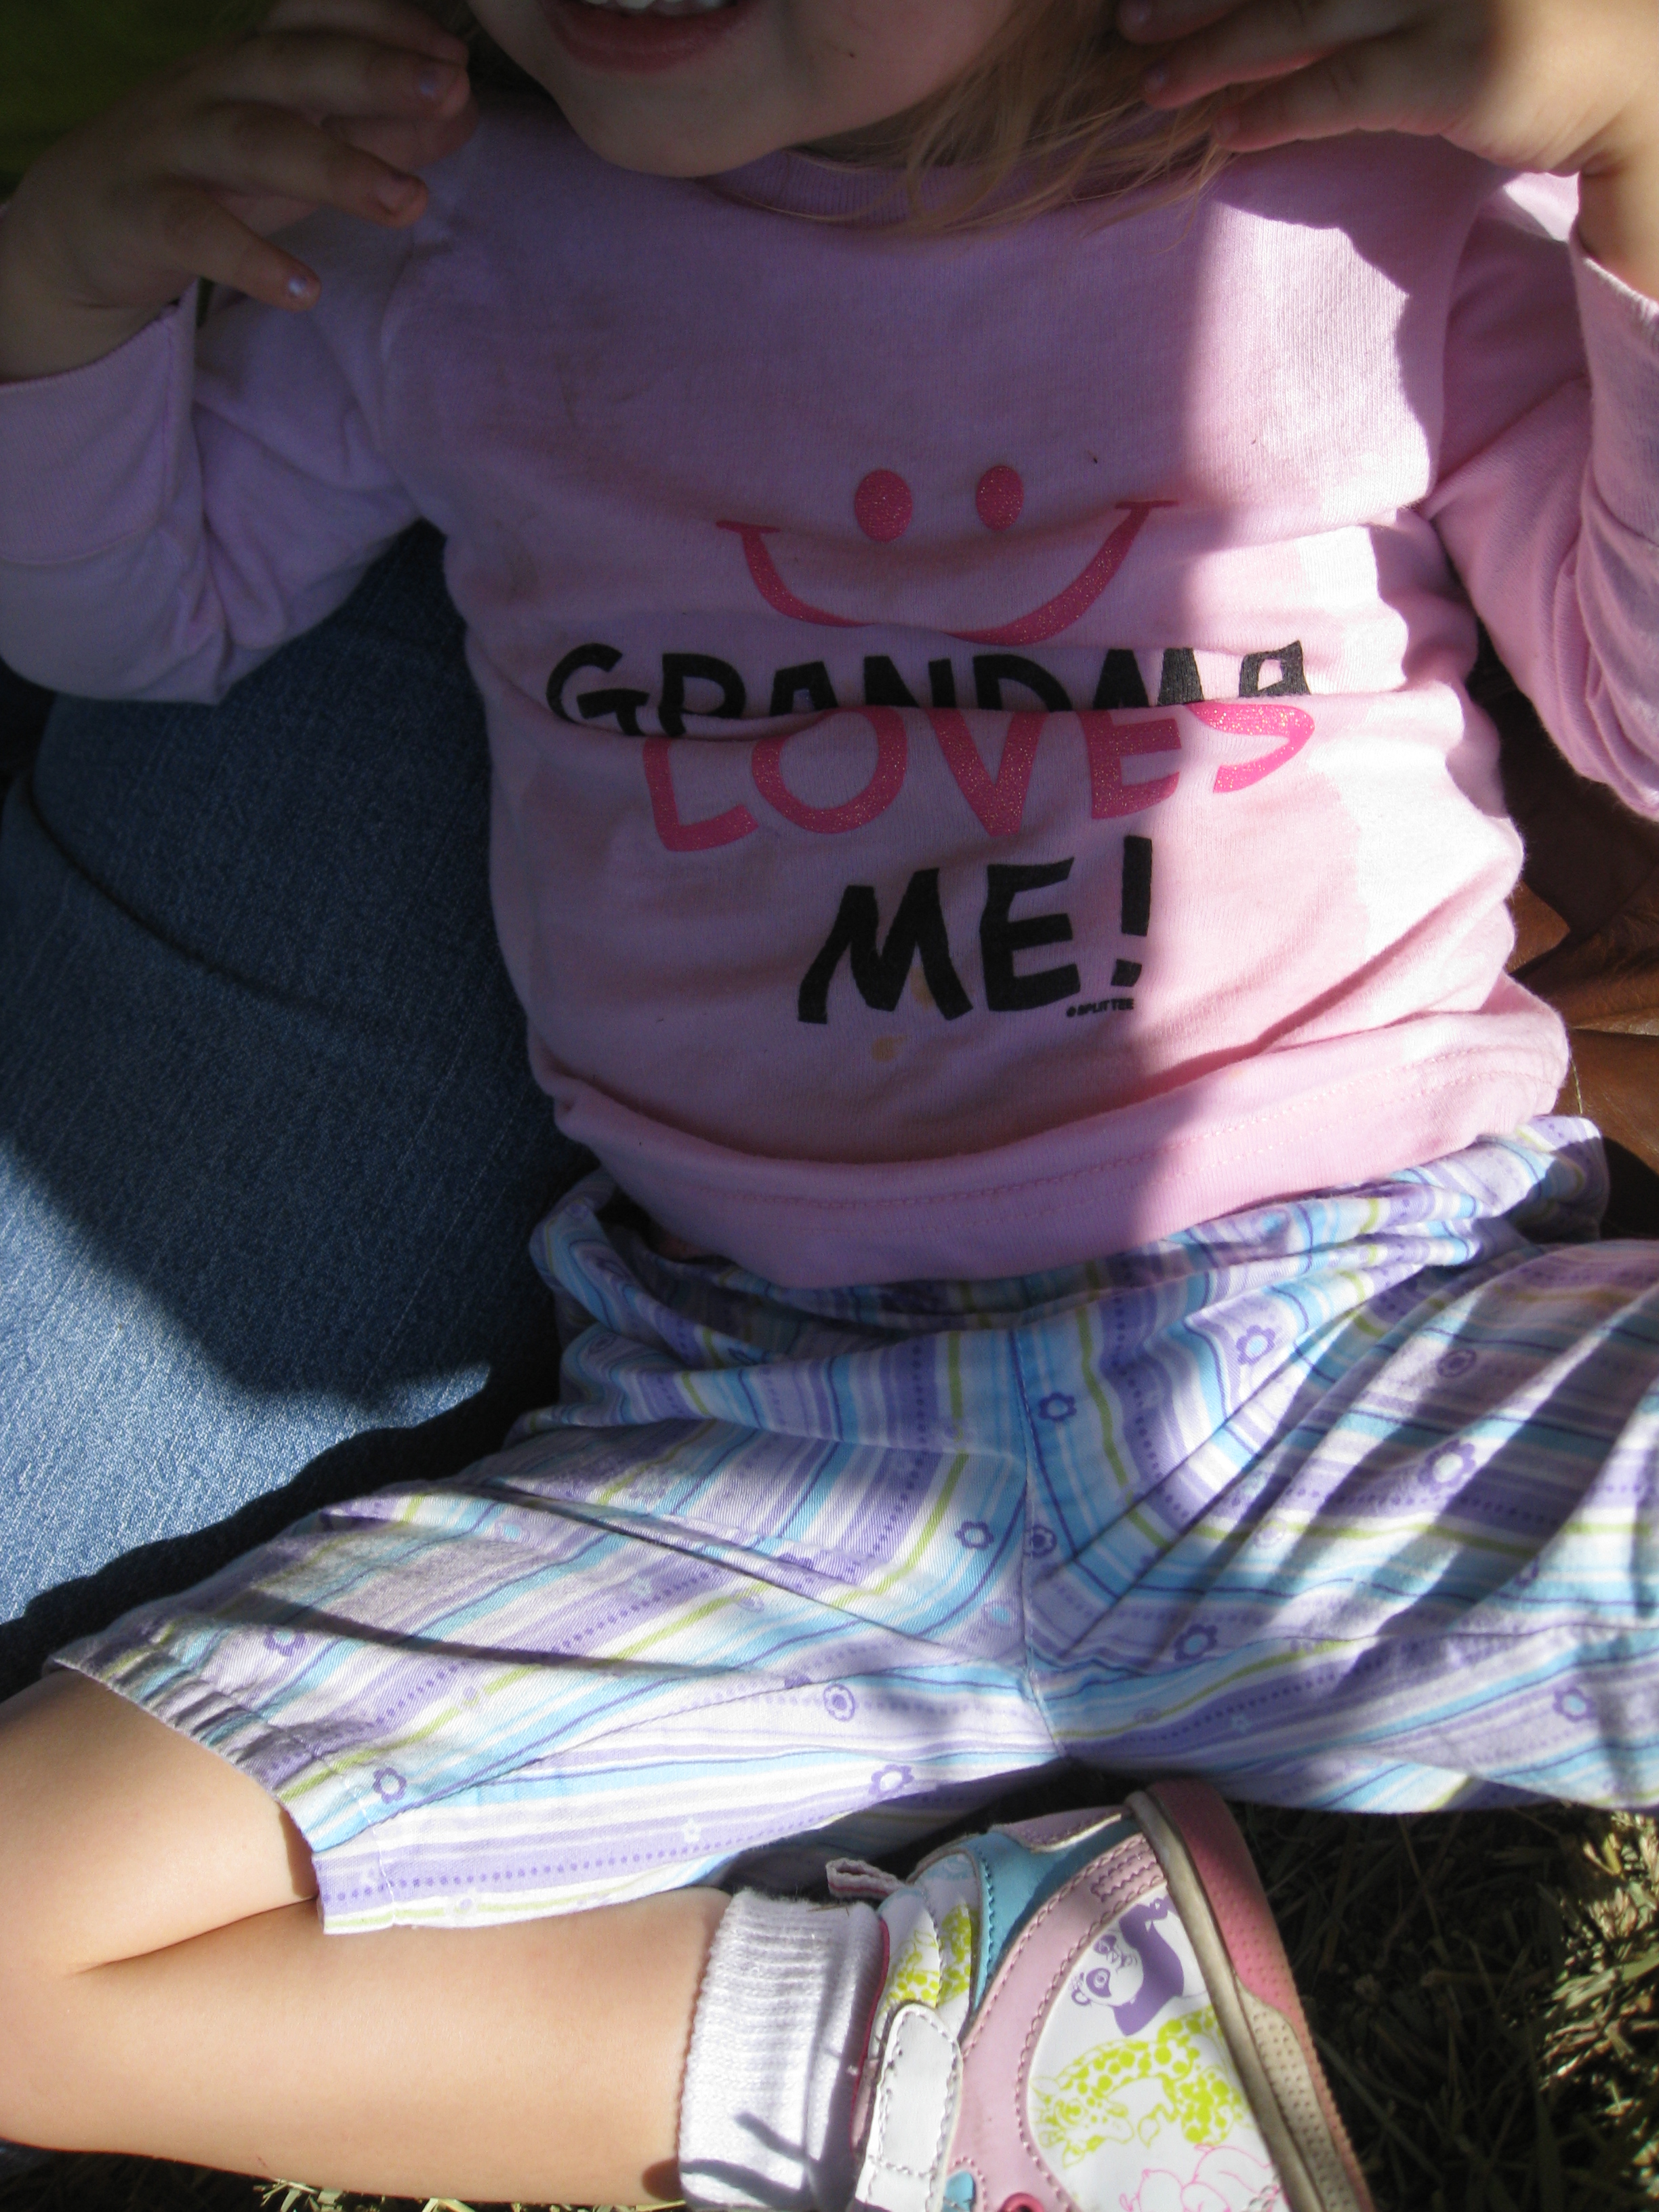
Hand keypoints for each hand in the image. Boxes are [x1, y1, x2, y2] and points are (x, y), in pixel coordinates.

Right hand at [0, 0, 474, 376]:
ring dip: (336, 167)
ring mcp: (173, 145)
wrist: (78, 224)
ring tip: (409, 201)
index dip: (383, 23)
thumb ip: (376, 132)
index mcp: (254, 64)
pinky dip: (250, 258)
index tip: (455, 53)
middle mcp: (215, 87)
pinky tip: (306, 289)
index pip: (316, 15)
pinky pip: (196, 230)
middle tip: (451, 87)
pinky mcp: (142, 213)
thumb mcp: (295, 149)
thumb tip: (466, 110)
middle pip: (295, 64)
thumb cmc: (207, 178)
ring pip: (254, 141)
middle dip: (375, 71)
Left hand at [1117, 0, 1657, 181]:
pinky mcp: (1460, 67)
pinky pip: (1343, 90)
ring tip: (1153, 82)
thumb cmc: (1539, 19)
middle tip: (1129, 17)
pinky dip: (1276, 110)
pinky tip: (1226, 131)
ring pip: (1302, 16)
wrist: (1638, 73)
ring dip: (1216, 50)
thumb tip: (1277, 16)